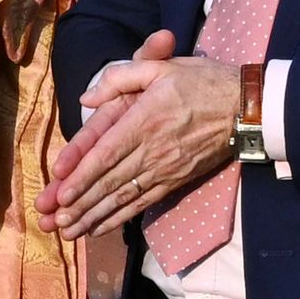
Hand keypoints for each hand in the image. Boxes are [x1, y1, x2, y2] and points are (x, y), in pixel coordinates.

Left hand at [39, 34, 246, 241]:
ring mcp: (165, 169)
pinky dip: (120, 218)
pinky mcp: (175, 180)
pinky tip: (99, 228)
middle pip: (109, 181)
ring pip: (123, 197)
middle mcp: (152, 149)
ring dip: (94, 216)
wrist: (245, 107)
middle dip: (79, 204)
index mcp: (144, 120)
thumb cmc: (201, 82)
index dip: (82, 175)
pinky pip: (143, 203)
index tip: (61, 192)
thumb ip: (122, 77)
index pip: (106, 153)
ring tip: (69, 231)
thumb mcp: (161, 67)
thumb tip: (87, 97)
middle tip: (54, 221)